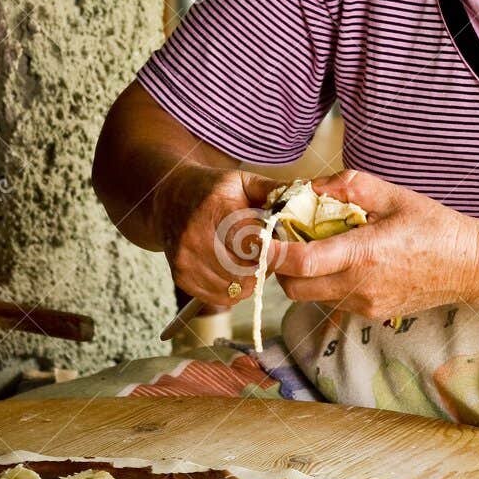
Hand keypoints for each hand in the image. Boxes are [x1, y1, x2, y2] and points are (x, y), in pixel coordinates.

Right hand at [153, 165, 278, 309]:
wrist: (168, 200)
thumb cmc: (213, 190)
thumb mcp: (243, 181)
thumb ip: (276, 191)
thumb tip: (310, 198)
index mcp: (215, 209)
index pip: (253, 243)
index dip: (274, 250)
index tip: (280, 246)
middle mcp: (196, 237)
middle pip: (248, 271)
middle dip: (265, 265)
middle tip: (266, 251)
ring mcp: (187, 261)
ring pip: (238, 288)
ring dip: (251, 279)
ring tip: (247, 258)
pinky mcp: (182, 278)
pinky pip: (223, 297)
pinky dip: (235, 288)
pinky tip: (232, 268)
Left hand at [268, 169, 478, 320]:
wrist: (469, 266)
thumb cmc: (435, 227)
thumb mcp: (394, 196)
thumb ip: (350, 187)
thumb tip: (311, 187)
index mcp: (363, 254)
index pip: (301, 262)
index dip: (271, 253)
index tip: (257, 239)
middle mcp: (360, 286)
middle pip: (294, 288)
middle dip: (281, 267)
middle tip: (285, 241)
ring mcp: (365, 305)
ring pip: (312, 297)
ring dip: (304, 275)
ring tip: (318, 248)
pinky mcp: (371, 314)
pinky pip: (334, 301)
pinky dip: (327, 283)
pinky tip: (345, 262)